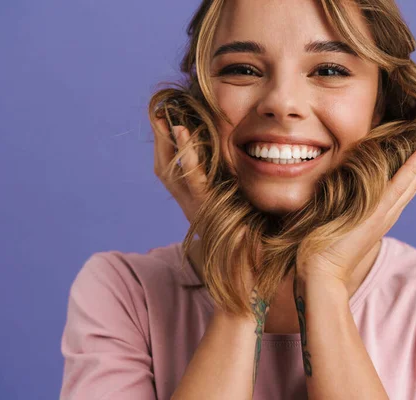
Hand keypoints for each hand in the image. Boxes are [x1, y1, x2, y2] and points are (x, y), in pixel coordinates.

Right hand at [151, 116, 259, 303]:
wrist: (252, 274)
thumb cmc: (254, 240)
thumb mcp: (242, 205)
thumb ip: (237, 185)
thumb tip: (250, 155)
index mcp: (196, 201)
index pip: (172, 168)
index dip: (167, 143)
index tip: (167, 118)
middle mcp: (190, 204)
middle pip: (164, 166)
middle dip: (161, 139)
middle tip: (161, 113)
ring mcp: (196, 208)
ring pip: (173, 172)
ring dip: (170, 144)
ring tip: (171, 119)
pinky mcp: (207, 211)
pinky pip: (194, 183)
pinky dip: (188, 160)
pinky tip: (187, 139)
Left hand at [296, 117, 415, 283]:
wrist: (320, 274)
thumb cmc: (321, 249)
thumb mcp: (335, 218)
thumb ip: (341, 203)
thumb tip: (333, 186)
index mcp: (380, 210)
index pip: (405, 179)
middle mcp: (388, 210)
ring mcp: (385, 212)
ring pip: (414, 176)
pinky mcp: (376, 215)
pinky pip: (400, 187)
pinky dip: (414, 168)